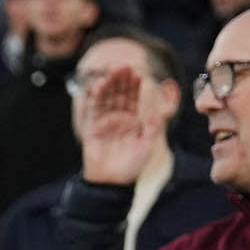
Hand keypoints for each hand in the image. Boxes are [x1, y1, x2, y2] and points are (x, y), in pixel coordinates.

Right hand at [78, 65, 155, 185]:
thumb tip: (158, 111)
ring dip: (107, 85)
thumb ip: (153, 128)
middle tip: (122, 65)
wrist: (111, 183)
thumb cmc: (131, 167)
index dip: (134, 85)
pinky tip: (96, 87)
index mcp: (132, 121)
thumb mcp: (147, 145)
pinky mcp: (91, 130)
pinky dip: (93, 99)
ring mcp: (103, 123)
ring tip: (110, 72)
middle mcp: (117, 119)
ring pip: (105, 99)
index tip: (136, 72)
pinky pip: (92, 111)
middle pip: (118, 95)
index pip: (132, 98)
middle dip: (120, 80)